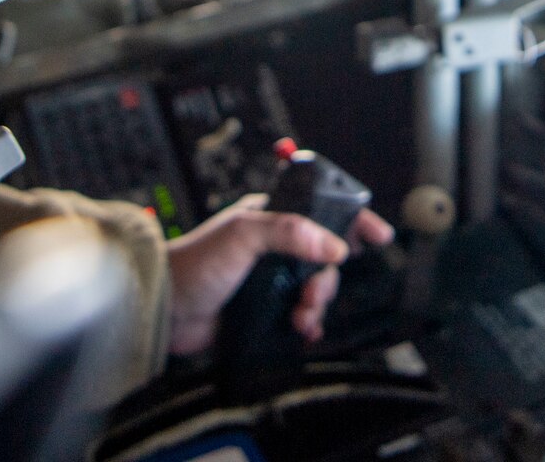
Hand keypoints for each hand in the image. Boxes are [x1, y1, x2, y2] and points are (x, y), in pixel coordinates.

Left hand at [163, 194, 393, 354]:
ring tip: (301, 318)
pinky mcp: (266, 311)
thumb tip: (332, 245)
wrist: (166, 310)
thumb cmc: (194, 262)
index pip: (322, 213)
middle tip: (312, 295)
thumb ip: (289, 232)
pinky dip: (308, 325)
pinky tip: (303, 330)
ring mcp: (271, 281)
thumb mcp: (243, 234)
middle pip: (325, 261)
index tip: (378, 235)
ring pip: (315, 291)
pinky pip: (301, 317)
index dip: (354, 222)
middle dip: (327, 280)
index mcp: (272, 220)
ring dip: (316, 306)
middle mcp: (275, 249)